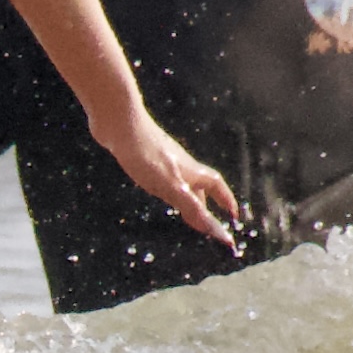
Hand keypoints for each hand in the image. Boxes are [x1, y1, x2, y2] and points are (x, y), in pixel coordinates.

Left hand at [105, 113, 237, 245]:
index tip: (233, 215)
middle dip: (204, 202)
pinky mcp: (145, 154)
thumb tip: (216, 230)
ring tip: (181, 208)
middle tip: (204, 220)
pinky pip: (161, 173)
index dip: (226, 200)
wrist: (119, 123)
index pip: (216, 186)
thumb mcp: (171, 187)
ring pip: (181, 179)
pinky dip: (165, 185)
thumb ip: (192, 208)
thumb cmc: (146, 155)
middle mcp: (181, 163)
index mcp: (191, 171)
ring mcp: (163, 157)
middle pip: (199, 185)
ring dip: (185, 194)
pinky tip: (153, 185)